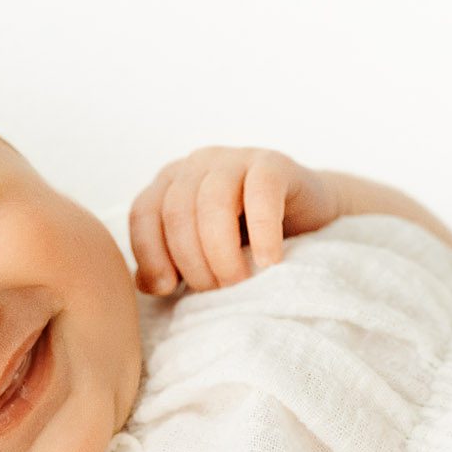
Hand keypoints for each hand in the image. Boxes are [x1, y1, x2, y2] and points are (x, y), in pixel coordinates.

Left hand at [128, 146, 342, 294]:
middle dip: (193, 261)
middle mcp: (196, 164)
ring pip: (213, 203)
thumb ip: (171, 265)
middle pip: (177, 212)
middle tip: (215, 292)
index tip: (168, 290)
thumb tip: (149, 286)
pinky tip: (268, 261)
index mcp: (170, 182)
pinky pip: (261, 194)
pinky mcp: (274, 164)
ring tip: (237, 282)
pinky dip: (262, 232)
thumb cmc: (246, 241)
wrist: (307, 218)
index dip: (150, 255)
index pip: (144, 214)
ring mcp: (235, 158)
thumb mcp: (202, 254)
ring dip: (221, 252)